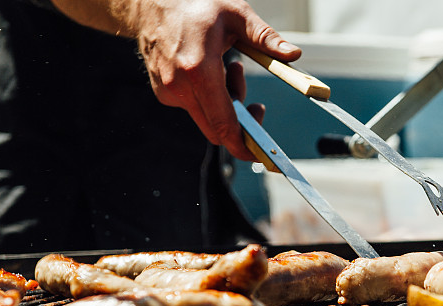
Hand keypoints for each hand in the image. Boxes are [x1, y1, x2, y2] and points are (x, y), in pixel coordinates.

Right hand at [132, 0, 301, 159]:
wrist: (149, 4)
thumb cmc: (194, 5)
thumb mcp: (236, 15)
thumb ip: (266, 38)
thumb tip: (293, 55)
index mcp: (199, 70)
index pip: (224, 124)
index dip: (243, 145)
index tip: (259, 153)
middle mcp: (180, 86)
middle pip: (218, 129)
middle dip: (242, 121)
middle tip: (254, 102)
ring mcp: (169, 92)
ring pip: (208, 119)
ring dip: (228, 104)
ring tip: (231, 68)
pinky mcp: (165, 94)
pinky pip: (196, 108)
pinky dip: (211, 98)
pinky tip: (212, 70)